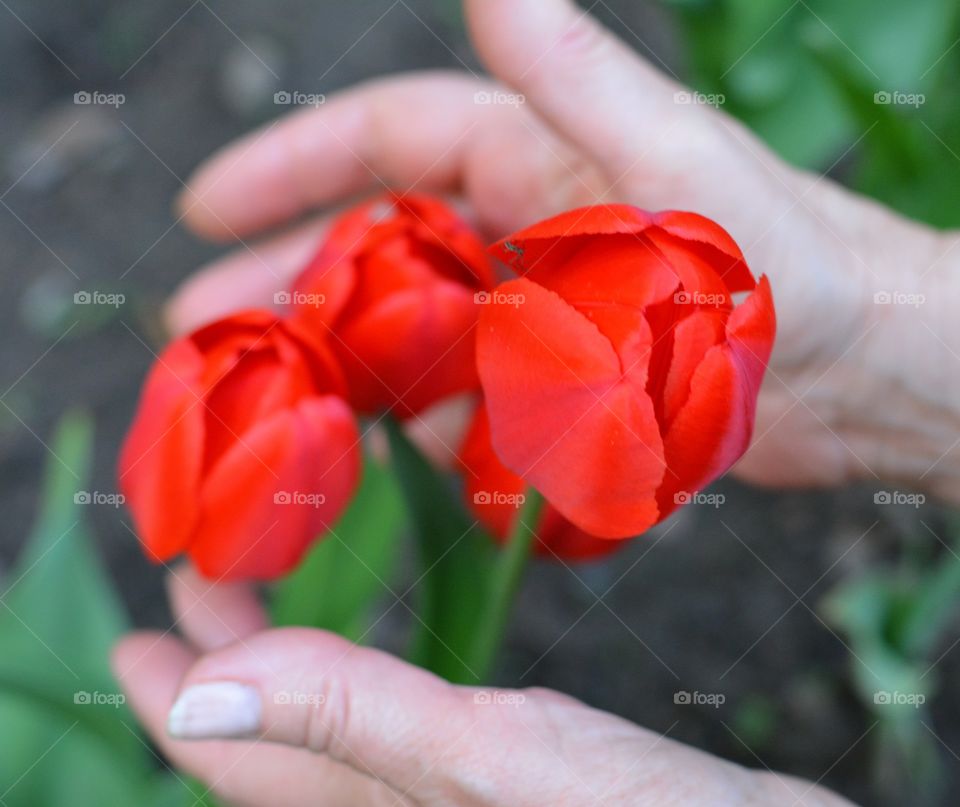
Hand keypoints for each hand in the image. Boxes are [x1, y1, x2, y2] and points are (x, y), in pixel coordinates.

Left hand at [112, 566, 852, 805]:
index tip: (131, 636)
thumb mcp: (488, 762)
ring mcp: (457, 793)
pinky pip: (405, 726)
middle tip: (196, 583)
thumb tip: (200, 698)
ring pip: (342, 728)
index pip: (241, 756)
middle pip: (285, 735)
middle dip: (231, 659)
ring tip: (266, 604)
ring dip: (297, 661)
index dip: (175, 694)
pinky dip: (372, 676)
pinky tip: (387, 647)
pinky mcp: (510, 775)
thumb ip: (352, 720)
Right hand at [165, 0, 959, 498]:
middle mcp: (526, 230)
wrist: (861, 372)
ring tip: (281, 403)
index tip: (204, 209)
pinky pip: (473, 404)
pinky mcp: (562, 383)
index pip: (388, 141)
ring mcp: (538, 312)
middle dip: (285, 279)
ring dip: (347, 365)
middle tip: (203, 326)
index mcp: (538, 160)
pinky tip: (402, 454)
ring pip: (415, 334)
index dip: (290, 168)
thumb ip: (579, 82)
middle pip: (377, 246)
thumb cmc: (790, 257)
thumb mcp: (677, 160)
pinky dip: (435, 429)